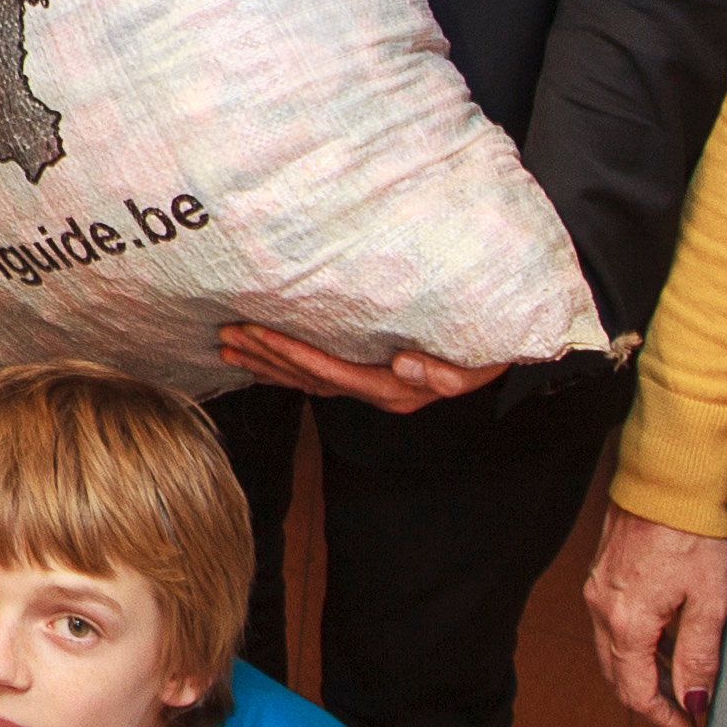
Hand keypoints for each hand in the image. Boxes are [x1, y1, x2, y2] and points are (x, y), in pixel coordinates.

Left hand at [219, 321, 504, 415]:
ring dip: (266, 363)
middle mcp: (376, 392)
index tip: (258, 333)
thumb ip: (445, 373)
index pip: (331, 371)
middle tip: (226, 336)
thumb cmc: (488, 351)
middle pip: (309, 378)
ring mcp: (371, 389)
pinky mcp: (370, 379)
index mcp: (393, 389)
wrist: (500, 353)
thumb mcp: (476, 364)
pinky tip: (260, 359)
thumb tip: (406, 368)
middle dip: (265, 357)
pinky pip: (318, 377)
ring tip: (228, 346)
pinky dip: (286, 368)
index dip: (292, 353)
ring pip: (307, 380)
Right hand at [583, 507, 726, 726]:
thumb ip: (700, 656)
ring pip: (612, 652)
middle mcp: (602, 611)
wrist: (666, 481)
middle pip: (618, 677)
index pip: (637, 692)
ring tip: (681, 683)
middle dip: (651, 702)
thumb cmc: (692, 535)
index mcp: (627, 623)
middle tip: (685, 714)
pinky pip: (612, 626)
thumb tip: (695, 702)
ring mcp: (597, 592)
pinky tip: (666, 643)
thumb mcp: (709, 601)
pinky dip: (635, 646)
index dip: (664, 718)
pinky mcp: (600, 576)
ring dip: (642, 674)